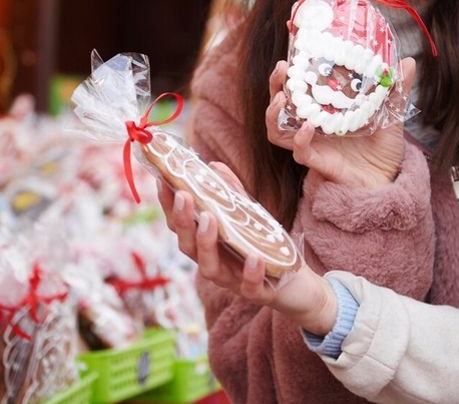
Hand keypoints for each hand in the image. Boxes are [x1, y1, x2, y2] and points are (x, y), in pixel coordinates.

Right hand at [156, 164, 338, 334]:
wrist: (296, 285)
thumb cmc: (264, 248)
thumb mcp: (248, 217)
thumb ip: (231, 193)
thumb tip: (213, 165)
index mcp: (207, 245)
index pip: (180, 226)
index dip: (169, 206)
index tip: (163, 181)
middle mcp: (214, 264)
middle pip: (188, 246)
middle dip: (183, 221)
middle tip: (183, 196)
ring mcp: (233, 280)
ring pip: (210, 268)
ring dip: (206, 243)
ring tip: (209, 218)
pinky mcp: (258, 292)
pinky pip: (249, 286)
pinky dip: (250, 273)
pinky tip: (254, 257)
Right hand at [265, 57, 414, 187]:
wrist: (389, 180)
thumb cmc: (385, 149)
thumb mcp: (392, 115)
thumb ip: (395, 91)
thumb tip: (409, 61)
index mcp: (325, 110)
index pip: (298, 88)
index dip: (290, 72)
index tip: (294, 53)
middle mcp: (313, 125)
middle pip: (280, 104)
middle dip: (276, 85)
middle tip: (283, 68)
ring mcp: (312, 144)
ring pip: (277, 130)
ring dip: (273, 113)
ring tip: (282, 97)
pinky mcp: (317, 162)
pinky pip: (298, 151)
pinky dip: (299, 139)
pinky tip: (308, 128)